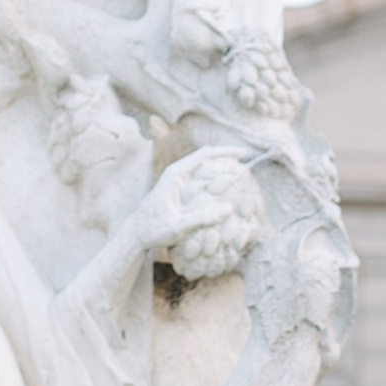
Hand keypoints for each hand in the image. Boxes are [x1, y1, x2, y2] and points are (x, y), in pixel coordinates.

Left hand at [142, 149, 261, 279]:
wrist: (137, 233)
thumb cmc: (153, 229)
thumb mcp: (178, 226)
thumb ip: (202, 217)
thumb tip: (229, 208)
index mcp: (176, 174)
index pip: (204, 155)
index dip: (225, 152)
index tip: (244, 154)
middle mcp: (178, 173)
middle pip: (207, 159)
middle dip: (227, 159)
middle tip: (248, 166)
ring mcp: (180, 181)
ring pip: (206, 170)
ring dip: (223, 171)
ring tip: (243, 178)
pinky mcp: (182, 191)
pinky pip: (203, 182)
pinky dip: (217, 184)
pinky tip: (229, 192)